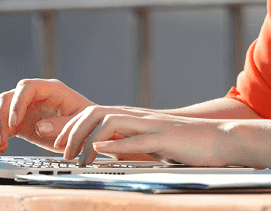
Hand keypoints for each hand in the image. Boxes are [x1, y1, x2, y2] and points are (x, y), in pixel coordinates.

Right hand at [0, 78, 92, 153]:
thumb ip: (62, 125)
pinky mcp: (19, 123)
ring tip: (0, 145)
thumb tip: (40, 126)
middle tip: (0, 137)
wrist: (88, 133)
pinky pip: (1, 125)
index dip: (17, 102)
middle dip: (0, 117)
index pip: (27, 87)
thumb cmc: (88, 124)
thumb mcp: (80, 124)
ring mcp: (24, 109)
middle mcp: (34, 97)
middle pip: (7, 97)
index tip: (14, 121)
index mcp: (50, 90)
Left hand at [58, 110, 239, 166]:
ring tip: (77, 158)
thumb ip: (124, 144)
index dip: (68, 124)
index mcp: (131, 119)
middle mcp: (137, 117)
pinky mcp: (165, 138)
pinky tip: (101, 150)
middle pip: (94, 112)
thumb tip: (99, 150)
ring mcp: (150, 125)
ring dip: (87, 138)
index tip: (50, 137)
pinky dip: (115, 144)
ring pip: (109, 121)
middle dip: (70, 129)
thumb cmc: (185, 145)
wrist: (220, 139)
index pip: (92, 113)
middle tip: (58, 150)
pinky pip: (136, 138)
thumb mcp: (147, 144)